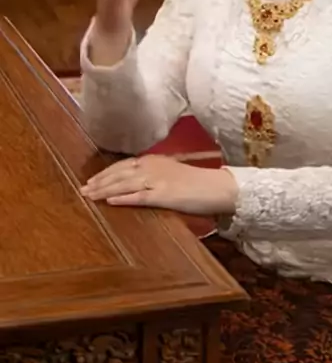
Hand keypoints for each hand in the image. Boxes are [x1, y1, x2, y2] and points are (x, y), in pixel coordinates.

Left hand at [80, 154, 238, 215]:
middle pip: (119, 173)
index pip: (123, 165)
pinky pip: (139, 196)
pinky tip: (110, 202)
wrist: (217, 187)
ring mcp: (157, 180)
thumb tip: (135, 183)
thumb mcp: (171, 173)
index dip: (105, 173)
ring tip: (89, 196)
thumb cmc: (197, 183)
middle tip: (82, 189)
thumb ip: (153, 175)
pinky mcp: (163, 194)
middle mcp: (152, 166)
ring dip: (105, 190)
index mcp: (154, 160)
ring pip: (124, 184)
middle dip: (99, 181)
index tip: (91, 180)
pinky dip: (123, 198)